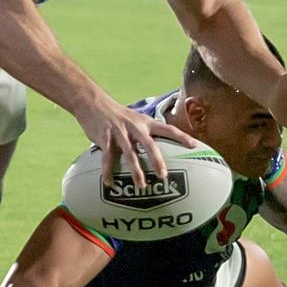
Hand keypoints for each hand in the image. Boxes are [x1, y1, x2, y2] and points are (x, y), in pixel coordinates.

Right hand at [75, 97, 195, 187]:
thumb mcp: (134, 118)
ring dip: (136, 170)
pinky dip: (108, 171)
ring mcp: (119, 132)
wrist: (92, 102)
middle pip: (149, 144)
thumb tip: (156, 148)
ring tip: (141, 185)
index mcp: (144, 122)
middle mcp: (134, 126)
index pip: (167, 128)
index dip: (181, 136)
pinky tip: (110, 183)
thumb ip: (144, 132)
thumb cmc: (116, 114)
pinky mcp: (104, 137)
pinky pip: (107, 157)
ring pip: (129, 153)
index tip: (194, 145)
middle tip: (163, 176)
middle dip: (157, 160)